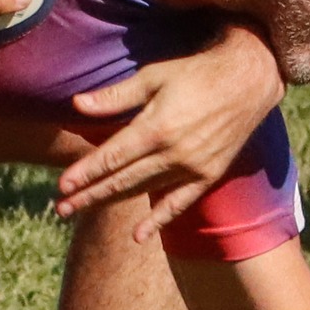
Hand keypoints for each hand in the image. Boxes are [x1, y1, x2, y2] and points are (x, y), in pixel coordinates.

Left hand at [56, 23, 285, 236]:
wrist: (248, 81)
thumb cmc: (196, 73)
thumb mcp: (153, 77)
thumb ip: (116, 96)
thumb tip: (78, 104)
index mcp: (156, 128)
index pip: (112, 157)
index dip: (85, 172)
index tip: (61, 185)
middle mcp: (173, 153)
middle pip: (122, 180)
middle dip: (89, 194)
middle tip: (60, 208)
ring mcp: (192, 167)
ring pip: (144, 191)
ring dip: (111, 203)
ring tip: (82, 212)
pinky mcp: (208, 175)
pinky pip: (179, 203)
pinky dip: (159, 219)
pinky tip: (139, 235)